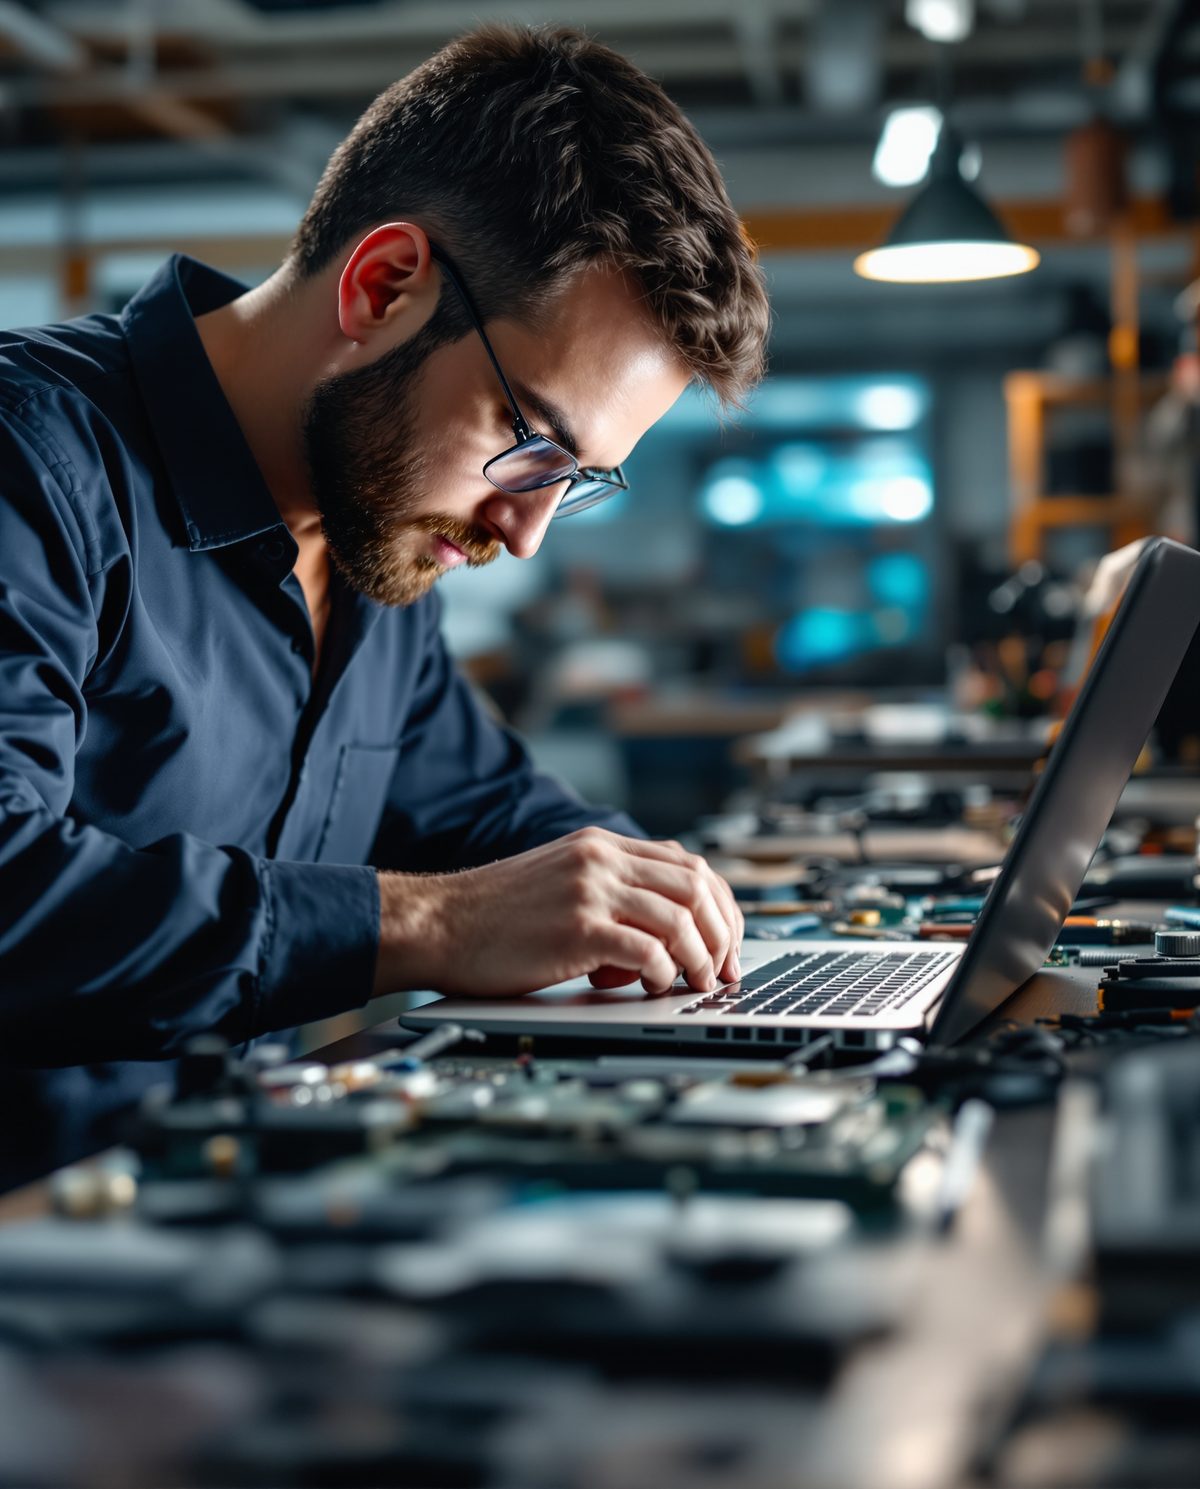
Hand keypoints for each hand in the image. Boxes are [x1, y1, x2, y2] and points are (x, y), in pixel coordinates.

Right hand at [374, 827, 742, 998]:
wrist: (436, 923)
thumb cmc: (492, 917)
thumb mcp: (560, 881)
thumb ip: (608, 888)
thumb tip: (663, 928)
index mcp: (600, 844)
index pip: (687, 864)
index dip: (720, 905)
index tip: (727, 940)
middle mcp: (600, 858)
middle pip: (697, 886)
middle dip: (723, 932)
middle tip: (725, 969)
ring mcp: (590, 889)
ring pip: (681, 917)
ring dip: (701, 958)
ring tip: (698, 983)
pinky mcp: (578, 926)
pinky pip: (649, 949)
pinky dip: (665, 972)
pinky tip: (656, 987)